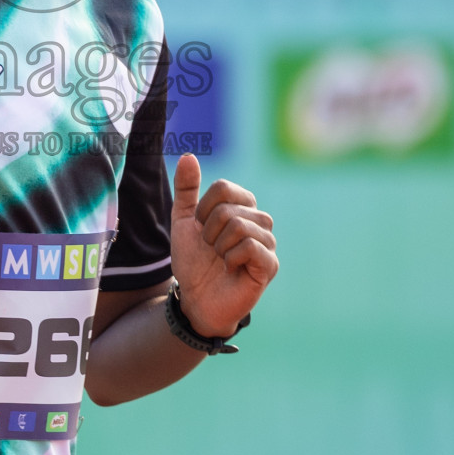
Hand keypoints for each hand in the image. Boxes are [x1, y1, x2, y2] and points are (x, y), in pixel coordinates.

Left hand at [169, 153, 277, 337]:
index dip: (203, 210)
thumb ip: (186, 189)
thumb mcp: (183, 221)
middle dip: (208, 231)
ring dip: (218, 246)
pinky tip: (230, 268)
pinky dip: (230, 258)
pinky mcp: (270, 265)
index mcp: (242, 207)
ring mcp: (268, 243)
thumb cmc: (193, 261)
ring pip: (238, 226)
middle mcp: (260, 221)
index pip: (223, 187)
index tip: (201, 229)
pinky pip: (249, 247)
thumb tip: (188, 155)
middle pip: (228, 208)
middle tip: (211, 249)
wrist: (195, 299)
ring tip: (221, 259)